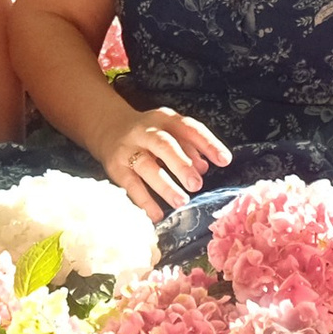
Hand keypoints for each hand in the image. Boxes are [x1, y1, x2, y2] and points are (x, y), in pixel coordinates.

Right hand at [96, 107, 231, 217]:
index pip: (189, 128)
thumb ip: (189, 146)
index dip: (208, 144)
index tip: (225, 160)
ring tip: (181, 201)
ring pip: (146, 166)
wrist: (107, 126)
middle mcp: (146, 131)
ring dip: (164, 185)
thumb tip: (204, 167)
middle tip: (197, 185)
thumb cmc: (149, 133)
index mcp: (165, 119)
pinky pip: (130, 184)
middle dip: (181, 165)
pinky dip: (144, 200)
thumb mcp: (169, 131)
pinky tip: (157, 214)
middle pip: (164, 145)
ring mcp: (128, 148)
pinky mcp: (115, 167)